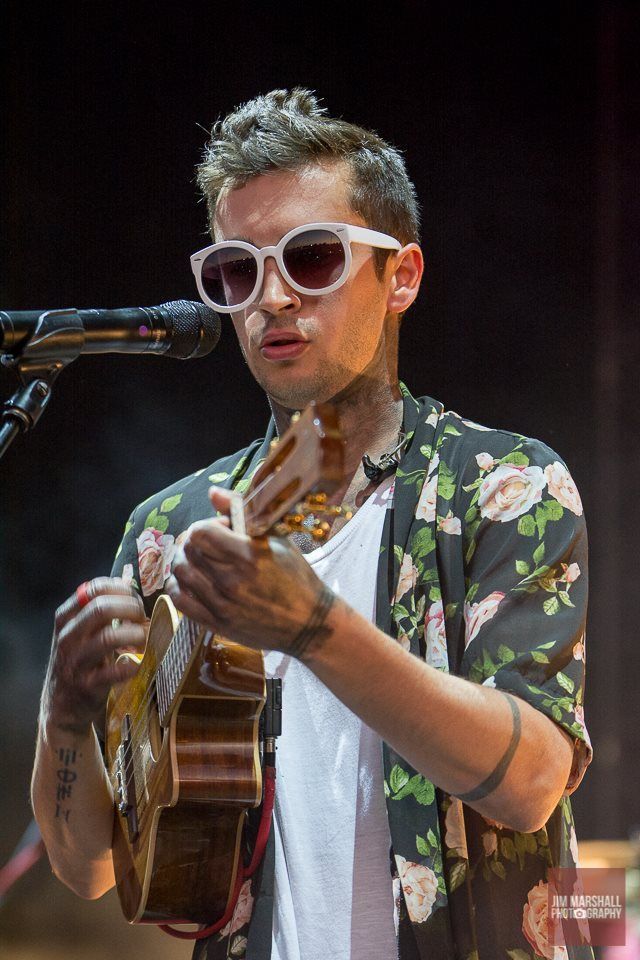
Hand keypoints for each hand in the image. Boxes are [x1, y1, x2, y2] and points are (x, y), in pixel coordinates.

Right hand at [42, 577, 146, 734]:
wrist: (62, 706)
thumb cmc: (80, 660)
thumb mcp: (80, 632)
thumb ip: (98, 610)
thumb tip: (128, 586)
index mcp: (66, 617)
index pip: (94, 588)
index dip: (122, 589)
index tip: (134, 598)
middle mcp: (67, 637)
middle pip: (102, 609)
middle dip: (131, 609)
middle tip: (142, 618)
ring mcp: (75, 662)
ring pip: (108, 637)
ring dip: (134, 635)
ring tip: (142, 639)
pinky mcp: (86, 686)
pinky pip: (114, 671)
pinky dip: (131, 666)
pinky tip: (136, 664)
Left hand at [166, 487, 335, 659]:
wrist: (310, 623)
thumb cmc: (297, 577)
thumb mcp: (277, 539)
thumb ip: (242, 513)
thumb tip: (212, 492)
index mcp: (249, 556)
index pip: (201, 532)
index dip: (206, 525)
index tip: (220, 529)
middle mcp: (231, 581)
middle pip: (187, 550)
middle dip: (193, 540)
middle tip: (209, 543)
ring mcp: (222, 605)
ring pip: (180, 574)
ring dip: (184, 560)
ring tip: (199, 560)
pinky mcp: (217, 624)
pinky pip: (180, 602)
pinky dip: (178, 586)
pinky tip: (191, 580)